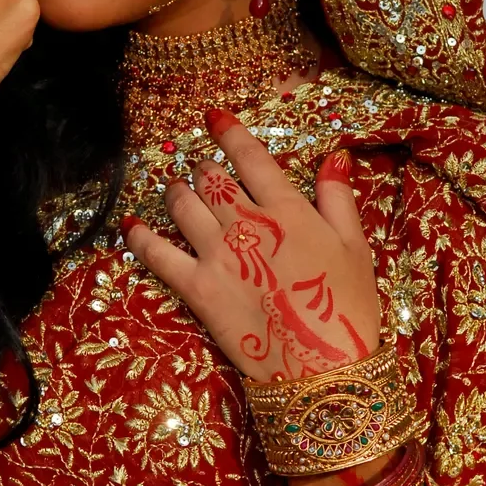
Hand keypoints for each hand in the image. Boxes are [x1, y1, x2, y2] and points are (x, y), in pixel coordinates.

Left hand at [123, 111, 380, 382]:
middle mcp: (245, 223)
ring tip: (174, 188)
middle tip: (203, 170)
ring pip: (182, 205)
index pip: (249, 157)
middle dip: (204, 169)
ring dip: (175, 191)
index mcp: (287, 209)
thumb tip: (335, 156)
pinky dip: (140, 236)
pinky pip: (157, 254)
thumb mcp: (356, 247)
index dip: (228, 132)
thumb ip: (338, 198)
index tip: (213, 116)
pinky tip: (130, 225)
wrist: (323, 369)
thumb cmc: (346, 308)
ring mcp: (216, 254)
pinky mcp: (196, 287)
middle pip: (211, 179)